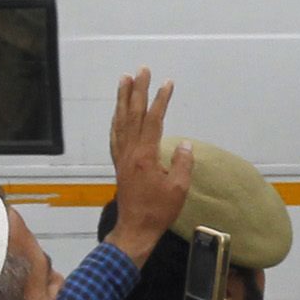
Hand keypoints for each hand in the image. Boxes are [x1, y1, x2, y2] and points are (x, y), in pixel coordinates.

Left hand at [106, 71, 196, 262]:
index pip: (153, 120)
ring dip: (123, 99)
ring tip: (124, 80)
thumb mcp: (179, 189)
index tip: (167, 83)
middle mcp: (130, 152)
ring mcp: (122, 157)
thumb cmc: (159, 211)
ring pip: (120, 121)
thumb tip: (185, 144)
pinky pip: (115, 135)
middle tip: (141, 70)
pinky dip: (116, 119)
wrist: (135, 229)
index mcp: (145, 156)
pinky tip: (117, 112)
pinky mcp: (119, 164)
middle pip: (133, 114)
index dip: (160, 100)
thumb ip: (182, 163)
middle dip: (138, 90)